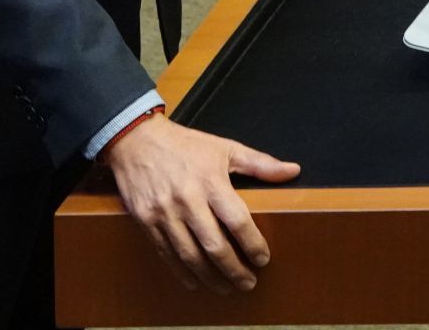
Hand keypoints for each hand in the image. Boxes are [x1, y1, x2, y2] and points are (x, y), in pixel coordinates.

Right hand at [99, 115, 299, 293]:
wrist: (136, 140)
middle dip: (234, 269)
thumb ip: (260, 163)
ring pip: (190, 255)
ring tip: (226, 288)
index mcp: (210, 180)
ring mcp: (164, 212)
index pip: (237, 220)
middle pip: (214, 245)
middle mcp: (187, 199)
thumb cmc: (184, 144)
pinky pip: (167, 254)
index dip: (252, 243)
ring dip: (210, 277)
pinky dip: (182, 272)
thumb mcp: (224, 147)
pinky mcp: (146, 221)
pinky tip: (196, 282)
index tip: (263, 258)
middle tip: (248, 282)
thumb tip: (293, 170)